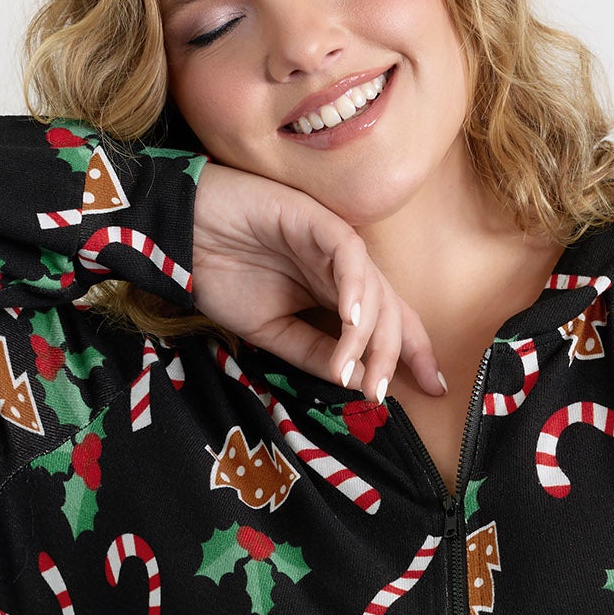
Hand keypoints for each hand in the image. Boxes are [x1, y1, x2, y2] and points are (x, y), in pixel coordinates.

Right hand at [190, 161, 445, 399]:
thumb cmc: (220, 275)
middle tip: (380, 394)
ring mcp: (332, 243)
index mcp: (335, 292)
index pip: (389, 323)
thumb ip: (311, 351)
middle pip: (391, 311)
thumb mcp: (269, 331)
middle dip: (394, 355)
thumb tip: (353, 380)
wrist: (179, 234)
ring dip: (368, 337)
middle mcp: (342, 269)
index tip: (434, 389)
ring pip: (374, 289)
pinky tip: (351, 322)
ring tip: (356, 372)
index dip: (414, 354)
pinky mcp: (317, 220)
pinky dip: (354, 291)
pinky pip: (349, 257)